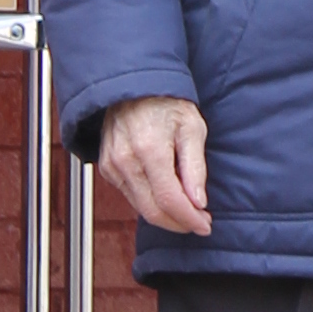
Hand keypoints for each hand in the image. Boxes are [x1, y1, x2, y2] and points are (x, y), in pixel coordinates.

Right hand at [101, 96, 210, 235]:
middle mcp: (126, 160)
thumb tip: (198, 201)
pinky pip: (130, 195)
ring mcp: (112, 165)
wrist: (133, 86)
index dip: (189, 219)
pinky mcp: (107, 168)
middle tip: (199, 222)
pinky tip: (166, 194)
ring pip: (140, 207)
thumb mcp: (192, 127)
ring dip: (165, 215)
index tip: (205, 225)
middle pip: (152, 211)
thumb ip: (195, 167)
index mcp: (149, 149)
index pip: (169, 200)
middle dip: (179, 222)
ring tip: (187, 209)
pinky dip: (150, 201)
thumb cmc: (166, 101)